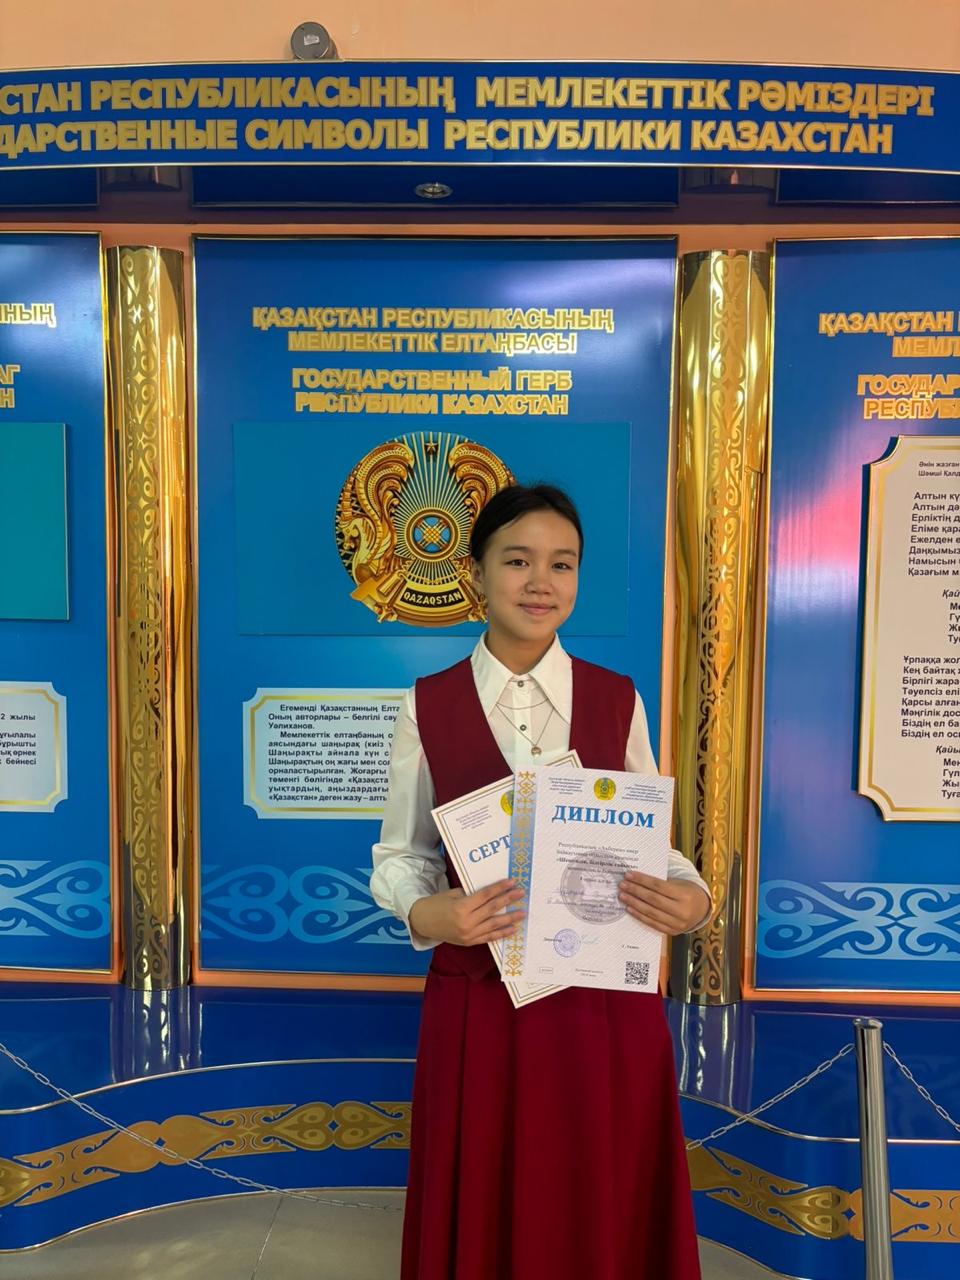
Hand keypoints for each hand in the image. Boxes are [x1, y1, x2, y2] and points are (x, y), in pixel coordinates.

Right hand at [408, 879, 525, 946]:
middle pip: (492, 909)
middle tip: (521, 893)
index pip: (486, 895)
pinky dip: (501, 933)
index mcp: (461, 907)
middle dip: (508, 900)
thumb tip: (491, 893)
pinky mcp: (470, 942)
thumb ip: (471, 895)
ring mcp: (469, 934)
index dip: (499, 888)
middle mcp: (467, 922)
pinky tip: (512, 929)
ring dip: (509, 918)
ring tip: (522, 913)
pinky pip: (489, 937)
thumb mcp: (453, 894)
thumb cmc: (437, 904)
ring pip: (494, 925)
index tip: (512, 882)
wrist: (422, 922)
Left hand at [618, 873, 709, 936]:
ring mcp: (678, 924)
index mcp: (684, 895)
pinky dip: (640, 916)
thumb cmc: (687, 891)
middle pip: (653, 899)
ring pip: (651, 913)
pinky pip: (653, 924)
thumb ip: (661, 883)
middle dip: (635, 891)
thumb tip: (636, 879)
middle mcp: (681, 911)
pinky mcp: (673, 932)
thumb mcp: (679, 883)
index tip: (629, 875)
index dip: (642, 880)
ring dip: (634, 904)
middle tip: (622, 885)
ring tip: (622, 896)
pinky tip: (630, 909)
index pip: (658, 886)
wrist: (702, 909)